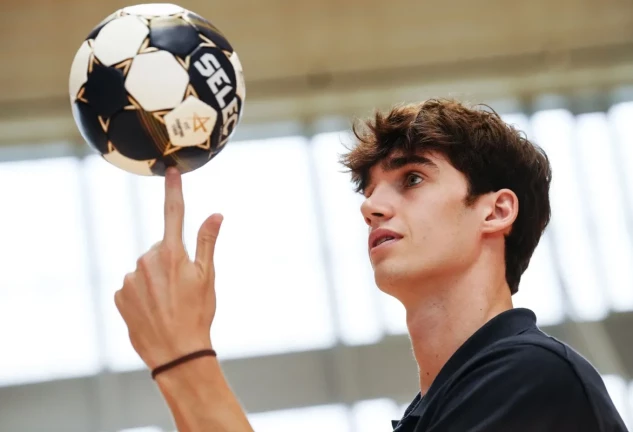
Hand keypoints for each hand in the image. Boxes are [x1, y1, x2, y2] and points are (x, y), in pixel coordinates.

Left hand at [114, 167, 222, 369]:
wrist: (175, 351)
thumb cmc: (198, 313)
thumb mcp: (208, 276)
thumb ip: (207, 242)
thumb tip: (216, 214)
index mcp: (172, 253)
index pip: (173, 212)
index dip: (173, 189)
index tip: (170, 171)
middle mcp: (147, 260)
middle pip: (160, 248)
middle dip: (170, 260)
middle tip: (183, 286)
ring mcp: (130, 278)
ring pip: (146, 268)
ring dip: (156, 278)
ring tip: (168, 302)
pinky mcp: (119, 295)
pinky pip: (133, 285)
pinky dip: (142, 293)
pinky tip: (153, 310)